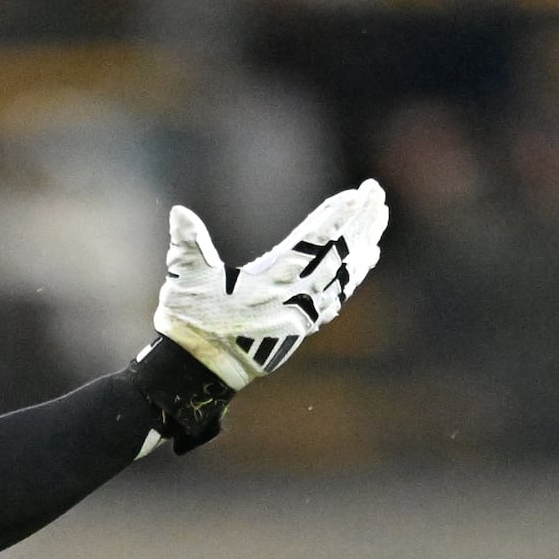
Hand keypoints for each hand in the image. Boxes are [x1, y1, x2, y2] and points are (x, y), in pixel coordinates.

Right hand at [155, 182, 388, 390]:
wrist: (198, 368)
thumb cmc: (189, 319)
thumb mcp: (183, 277)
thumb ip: (186, 243)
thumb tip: (179, 212)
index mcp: (267, 282)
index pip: (309, 244)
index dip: (332, 218)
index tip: (354, 196)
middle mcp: (292, 298)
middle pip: (337, 254)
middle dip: (359, 220)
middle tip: (376, 190)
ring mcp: (301, 313)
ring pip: (344, 274)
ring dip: (364, 242)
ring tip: (380, 214)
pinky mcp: (303, 325)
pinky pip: (340, 295)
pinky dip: (357, 274)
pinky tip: (370, 256)